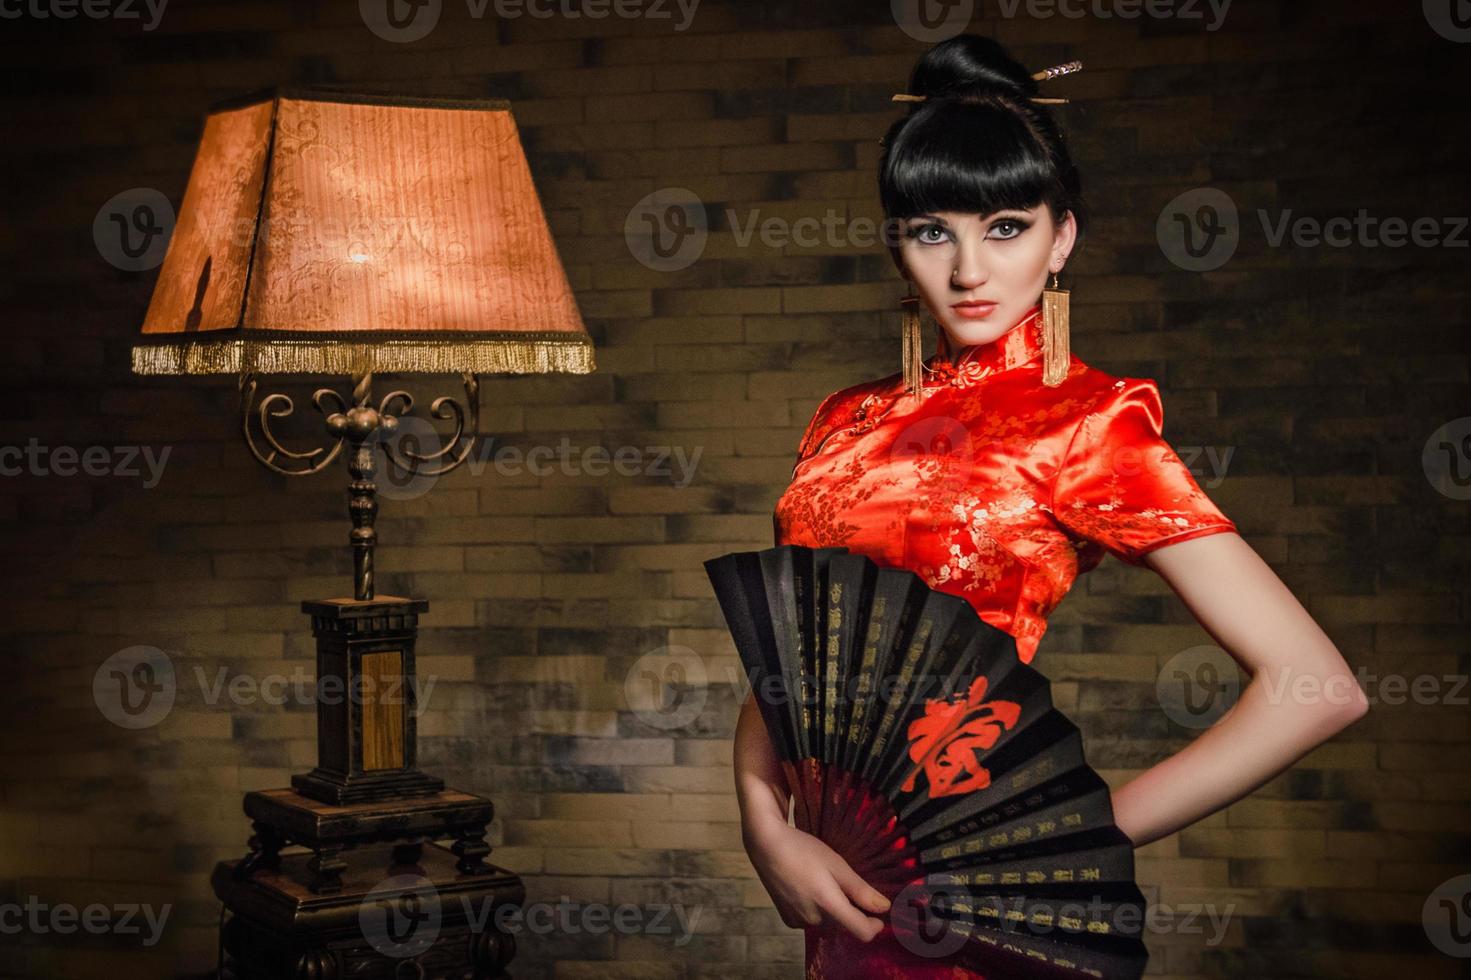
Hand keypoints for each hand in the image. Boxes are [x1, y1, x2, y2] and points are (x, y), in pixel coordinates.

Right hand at [743, 818, 891, 940]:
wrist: (767, 846)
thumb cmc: (804, 850)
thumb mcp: (837, 864)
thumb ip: (861, 890)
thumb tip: (885, 908)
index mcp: (829, 905)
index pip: (861, 932)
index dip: (874, 926)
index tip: (878, 914)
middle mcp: (814, 919)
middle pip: (845, 925)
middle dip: (852, 912)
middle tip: (845, 885)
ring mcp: (799, 921)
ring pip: (829, 924)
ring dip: (834, 911)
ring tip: (825, 883)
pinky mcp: (788, 920)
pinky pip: (812, 921)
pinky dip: (817, 911)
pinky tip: (810, 890)